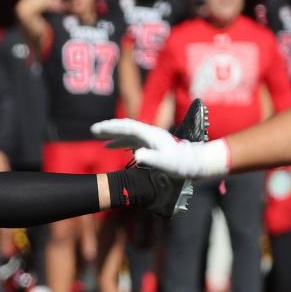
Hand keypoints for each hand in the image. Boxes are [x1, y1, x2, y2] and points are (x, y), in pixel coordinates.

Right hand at [90, 118, 228, 178]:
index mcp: (151, 135)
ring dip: (114, 135)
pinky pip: (132, 140)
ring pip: (128, 133)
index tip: (96, 129)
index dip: (111, 127)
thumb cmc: (182, 165)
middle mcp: (150, 134)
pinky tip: (114, 147)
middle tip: (93, 130)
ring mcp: (151, 139)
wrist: (197, 163)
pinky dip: (120, 142)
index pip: (127, 127)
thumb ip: (152, 158)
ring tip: (100, 140)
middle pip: (126, 127)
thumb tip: (136, 154)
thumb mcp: (167, 163)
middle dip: (109, 128)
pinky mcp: (152, 145)